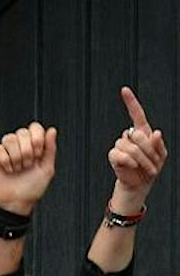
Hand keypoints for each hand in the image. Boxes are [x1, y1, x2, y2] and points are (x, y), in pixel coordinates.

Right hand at [0, 122, 57, 212]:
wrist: (16, 202)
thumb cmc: (32, 188)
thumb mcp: (47, 168)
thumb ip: (50, 148)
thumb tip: (51, 130)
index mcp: (33, 145)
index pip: (34, 128)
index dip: (37, 138)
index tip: (38, 153)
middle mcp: (20, 146)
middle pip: (22, 132)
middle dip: (27, 150)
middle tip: (28, 164)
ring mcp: (6, 150)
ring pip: (9, 138)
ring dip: (16, 156)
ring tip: (18, 168)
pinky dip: (5, 161)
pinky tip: (8, 169)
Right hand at [107, 86, 167, 204]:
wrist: (140, 184)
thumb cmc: (150, 169)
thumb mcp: (161, 155)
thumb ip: (159, 144)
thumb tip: (155, 133)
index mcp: (143, 132)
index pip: (136, 114)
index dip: (130, 102)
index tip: (124, 90)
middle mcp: (130, 137)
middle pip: (137, 134)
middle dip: (148, 149)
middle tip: (153, 161)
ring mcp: (120, 146)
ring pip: (130, 147)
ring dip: (141, 159)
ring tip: (145, 167)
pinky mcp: (114, 156)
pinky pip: (120, 154)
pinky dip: (129, 161)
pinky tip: (132, 166)